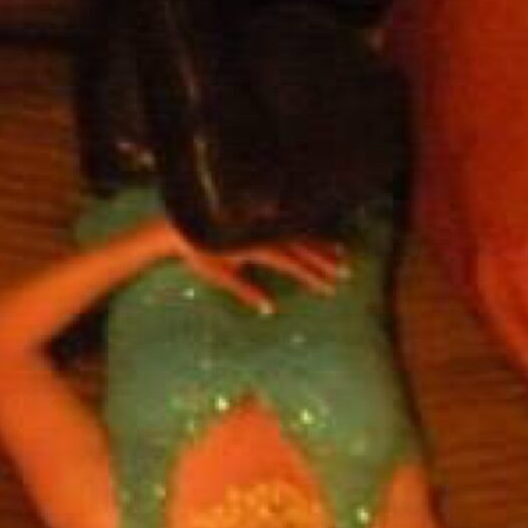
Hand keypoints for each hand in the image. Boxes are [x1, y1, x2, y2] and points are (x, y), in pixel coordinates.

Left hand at [171, 231, 344, 313]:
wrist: (180, 224)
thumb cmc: (198, 253)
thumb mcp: (219, 276)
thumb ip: (246, 291)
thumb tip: (270, 309)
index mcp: (256, 245)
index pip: (291, 263)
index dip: (312, 275)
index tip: (329, 286)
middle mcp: (263, 231)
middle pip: (301, 246)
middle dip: (325, 260)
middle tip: (346, 273)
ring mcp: (262, 222)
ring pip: (299, 233)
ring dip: (322, 244)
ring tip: (342, 254)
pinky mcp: (260, 218)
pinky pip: (289, 224)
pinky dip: (307, 232)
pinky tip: (320, 237)